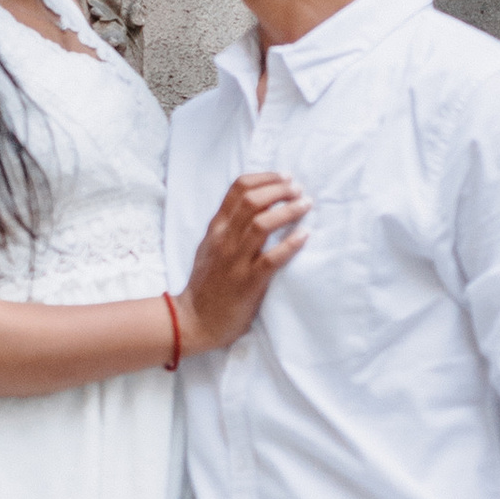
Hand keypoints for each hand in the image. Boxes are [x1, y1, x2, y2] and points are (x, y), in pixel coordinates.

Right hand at [177, 170, 308, 355]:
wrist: (194, 320)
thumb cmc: (207, 284)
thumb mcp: (210, 246)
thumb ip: (228, 226)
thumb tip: (257, 205)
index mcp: (217, 228)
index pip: (238, 189)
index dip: (265, 178)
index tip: (285, 178)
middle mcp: (224, 239)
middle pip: (252, 200)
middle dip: (279, 189)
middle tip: (298, 190)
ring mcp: (235, 261)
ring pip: (261, 224)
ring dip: (287, 210)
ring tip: (305, 205)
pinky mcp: (247, 283)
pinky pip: (271, 259)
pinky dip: (290, 244)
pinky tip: (304, 235)